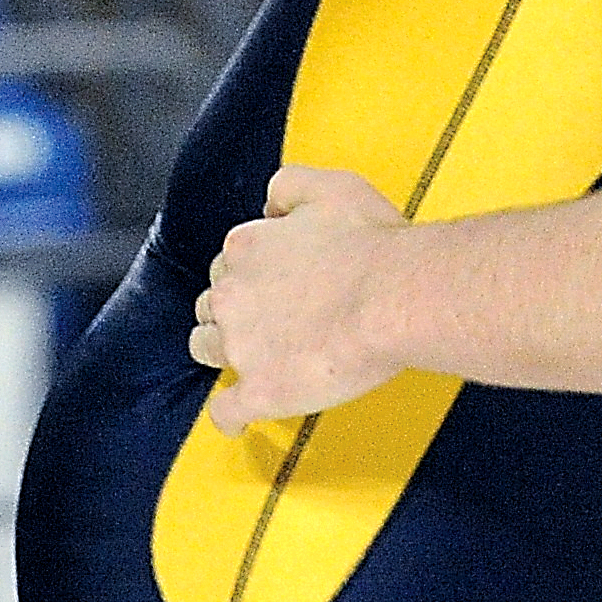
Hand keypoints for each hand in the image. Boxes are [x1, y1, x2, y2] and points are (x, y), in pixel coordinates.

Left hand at [192, 165, 408, 434]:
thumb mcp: (334, 187)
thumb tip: (269, 205)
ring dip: (225, 349)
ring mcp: (241, 346)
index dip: (257, 268)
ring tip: (257, 354)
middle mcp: (232, 294)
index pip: (231, 259)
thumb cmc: (374, 244)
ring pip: (206, 348)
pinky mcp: (259, 390)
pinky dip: (230, 414)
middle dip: (237, 307)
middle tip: (277, 313)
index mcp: (247, 248)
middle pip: (213, 302)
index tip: (281, 277)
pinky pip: (226, 411)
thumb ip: (291, 185)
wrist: (395, 297)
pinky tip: (240, 416)